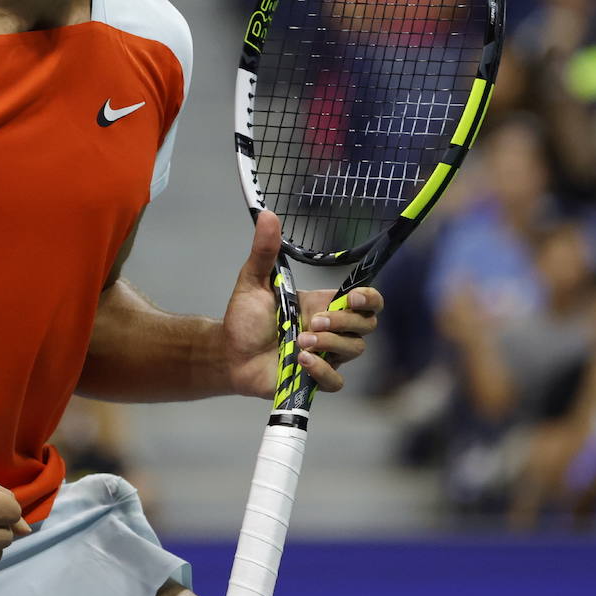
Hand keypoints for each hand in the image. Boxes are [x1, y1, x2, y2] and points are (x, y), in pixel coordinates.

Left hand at [222, 210, 382, 398]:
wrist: (227, 352)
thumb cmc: (244, 318)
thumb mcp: (252, 281)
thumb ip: (263, 251)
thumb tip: (267, 214)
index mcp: (322, 305)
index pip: (364, 301)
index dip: (369, 298)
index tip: (353, 297)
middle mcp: (330, 330)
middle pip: (366, 325)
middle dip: (345, 321)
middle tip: (314, 320)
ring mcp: (325, 356)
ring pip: (354, 350)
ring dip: (330, 344)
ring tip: (300, 341)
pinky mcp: (314, 380)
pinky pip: (336, 381)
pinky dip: (323, 371)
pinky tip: (302, 361)